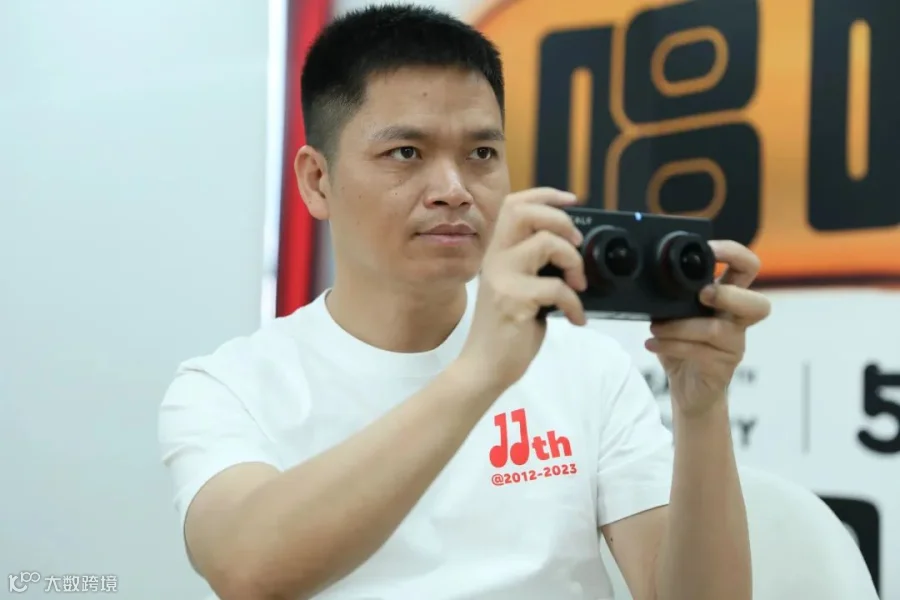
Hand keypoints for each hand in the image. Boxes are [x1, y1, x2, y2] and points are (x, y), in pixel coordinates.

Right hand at [459, 188, 586, 392]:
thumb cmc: (505, 330)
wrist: (484, 367)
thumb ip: (530, 264)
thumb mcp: (515, 287)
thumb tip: (567, 248)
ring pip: (546, 243)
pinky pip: (557, 288)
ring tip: (578, 284)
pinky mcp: (515, 300)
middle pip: (526, 213)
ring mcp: (503, 278)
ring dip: (573, 261)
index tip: (572, 200)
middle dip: (560, 221)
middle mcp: (495, 259)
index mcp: (496, 253)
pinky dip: (575, 304)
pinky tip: (575, 318)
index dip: (545, 195)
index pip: (514, 205)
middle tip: (576, 244)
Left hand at [645, 240, 770, 415]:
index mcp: (727, 298)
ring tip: (655, 328)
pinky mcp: (721, 367)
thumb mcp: (675, 314)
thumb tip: (646, 278)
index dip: (735, 253)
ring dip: (680, 326)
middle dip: (728, 294)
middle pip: (759, 304)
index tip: (710, 249)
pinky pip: (699, 352)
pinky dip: (671, 345)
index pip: (747, 269)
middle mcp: (737, 321)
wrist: (687, 390)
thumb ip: (672, 296)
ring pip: (716, 330)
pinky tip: (652, 344)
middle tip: (701, 294)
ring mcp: (733, 346)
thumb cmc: (682, 347)